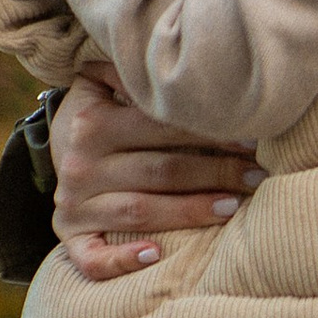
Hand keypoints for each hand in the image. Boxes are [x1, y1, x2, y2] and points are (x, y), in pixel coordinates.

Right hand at [51, 67, 254, 282]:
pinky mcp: (70, 237)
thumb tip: (176, 57)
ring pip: (139, 211)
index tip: (253, 138)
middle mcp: (79, 165)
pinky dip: (121, 261)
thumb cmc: (101, 116)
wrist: (59, 152)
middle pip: (159, 170)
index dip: (209, 131)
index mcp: (90, 122)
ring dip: (190, 211)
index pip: (158, 127)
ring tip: (234, 206)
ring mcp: (73, 205)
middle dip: (215, 172)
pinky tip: (156, 255)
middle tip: (258, 175)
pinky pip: (92, 257)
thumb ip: (130, 73)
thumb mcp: (103, 85)